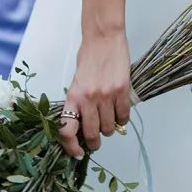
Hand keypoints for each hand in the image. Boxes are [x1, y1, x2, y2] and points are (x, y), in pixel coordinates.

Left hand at [59, 29, 130, 158]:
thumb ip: (79, 101)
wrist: (103, 38)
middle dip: (94, 143)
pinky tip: (119, 113)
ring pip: (109, 127)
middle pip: (92, 133)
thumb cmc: (89, 57)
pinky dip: (122, 119)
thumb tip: (83, 124)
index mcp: (73, 96)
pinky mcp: (122, 91)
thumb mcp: (77, 81)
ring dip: (109, 129)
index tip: (78, 153)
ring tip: (108, 120)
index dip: (72, 147)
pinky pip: (123, 116)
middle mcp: (88, 99)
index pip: (67, 130)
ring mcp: (106, 95)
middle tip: (96, 142)